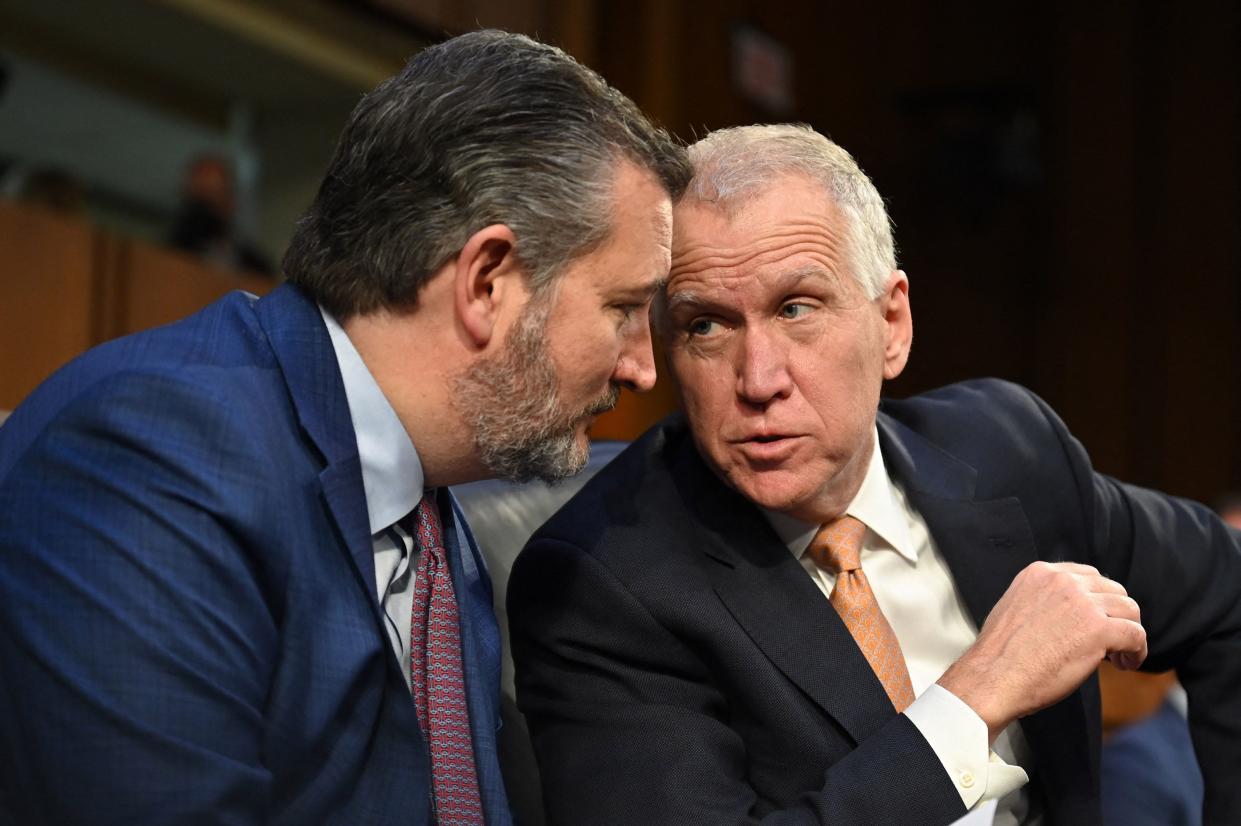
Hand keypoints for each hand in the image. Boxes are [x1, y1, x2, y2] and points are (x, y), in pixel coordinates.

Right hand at [937, 561, 1145, 741]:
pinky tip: (1126, 664)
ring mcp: (1082, 603)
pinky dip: (1137, 651)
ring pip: (1129, 610)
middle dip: (1116, 615)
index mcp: (1040, 573)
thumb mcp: (1017, 609)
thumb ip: (1044, 601)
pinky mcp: (1098, 629)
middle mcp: (1063, 581)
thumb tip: (1071, 616)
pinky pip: (1135, 635)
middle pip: (1113, 590)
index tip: (1097, 621)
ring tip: (1119, 656)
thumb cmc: (1001, 656)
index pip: (1088, 576)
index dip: (1098, 601)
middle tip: (1110, 643)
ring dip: (1130, 633)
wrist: (993, 677)